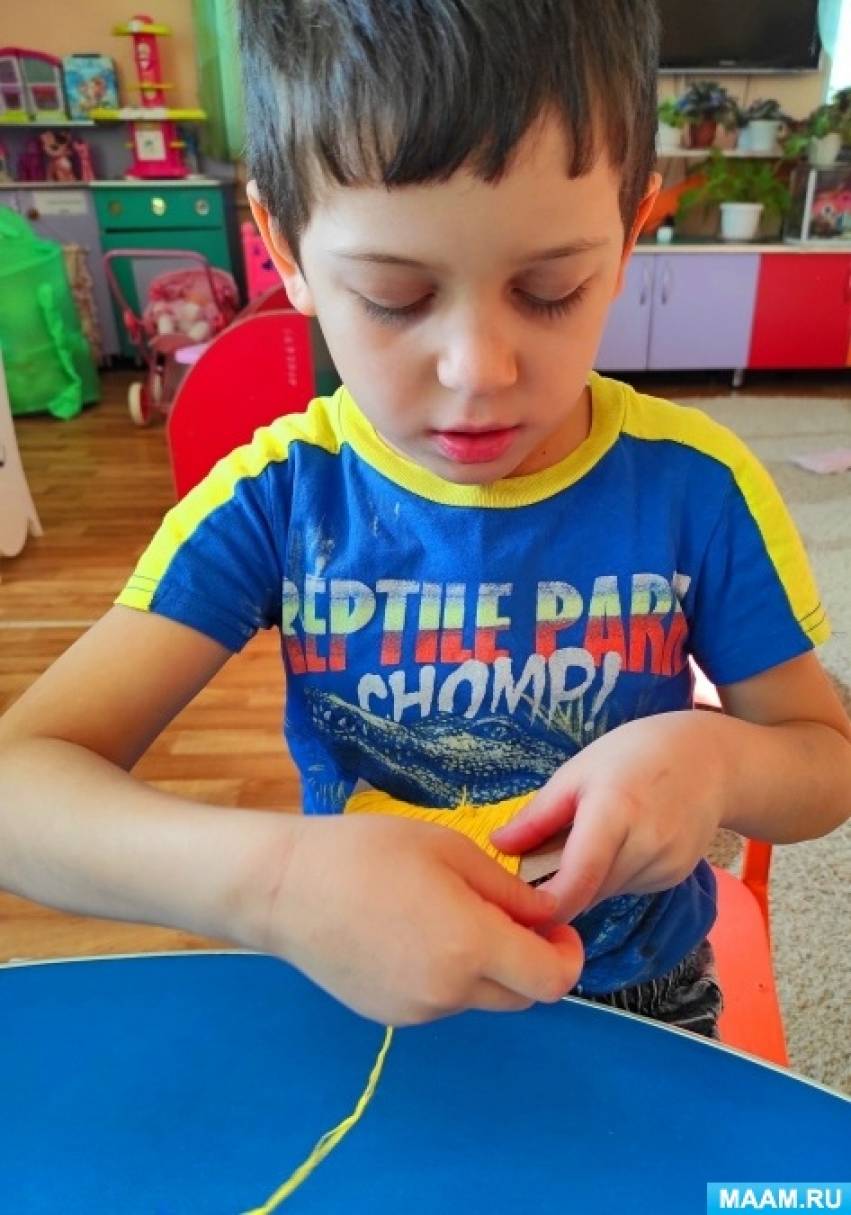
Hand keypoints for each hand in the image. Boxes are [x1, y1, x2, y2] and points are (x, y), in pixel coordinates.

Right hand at [258, 813, 582, 1025]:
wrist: (283, 889)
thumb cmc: (367, 853)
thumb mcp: (448, 850)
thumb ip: (506, 890)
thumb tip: (545, 916)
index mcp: (471, 946)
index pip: (551, 980)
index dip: (568, 957)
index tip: (558, 927)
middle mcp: (450, 992)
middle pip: (521, 996)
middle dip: (530, 960)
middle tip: (510, 914)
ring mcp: (417, 1011)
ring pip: (480, 997)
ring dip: (488, 967)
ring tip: (450, 915)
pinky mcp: (389, 1017)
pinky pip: (442, 1000)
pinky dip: (449, 975)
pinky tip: (415, 934)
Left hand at [491, 712, 726, 921]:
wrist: (712, 761)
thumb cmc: (635, 755)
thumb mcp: (578, 771)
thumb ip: (538, 815)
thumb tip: (498, 847)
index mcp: (615, 811)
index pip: (579, 877)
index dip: (547, 905)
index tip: (520, 909)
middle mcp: (646, 845)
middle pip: (587, 891)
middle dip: (558, 887)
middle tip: (540, 862)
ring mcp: (666, 866)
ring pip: (606, 894)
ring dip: (586, 881)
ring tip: (588, 840)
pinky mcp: (676, 878)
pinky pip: (628, 889)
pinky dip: (612, 877)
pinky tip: (620, 844)